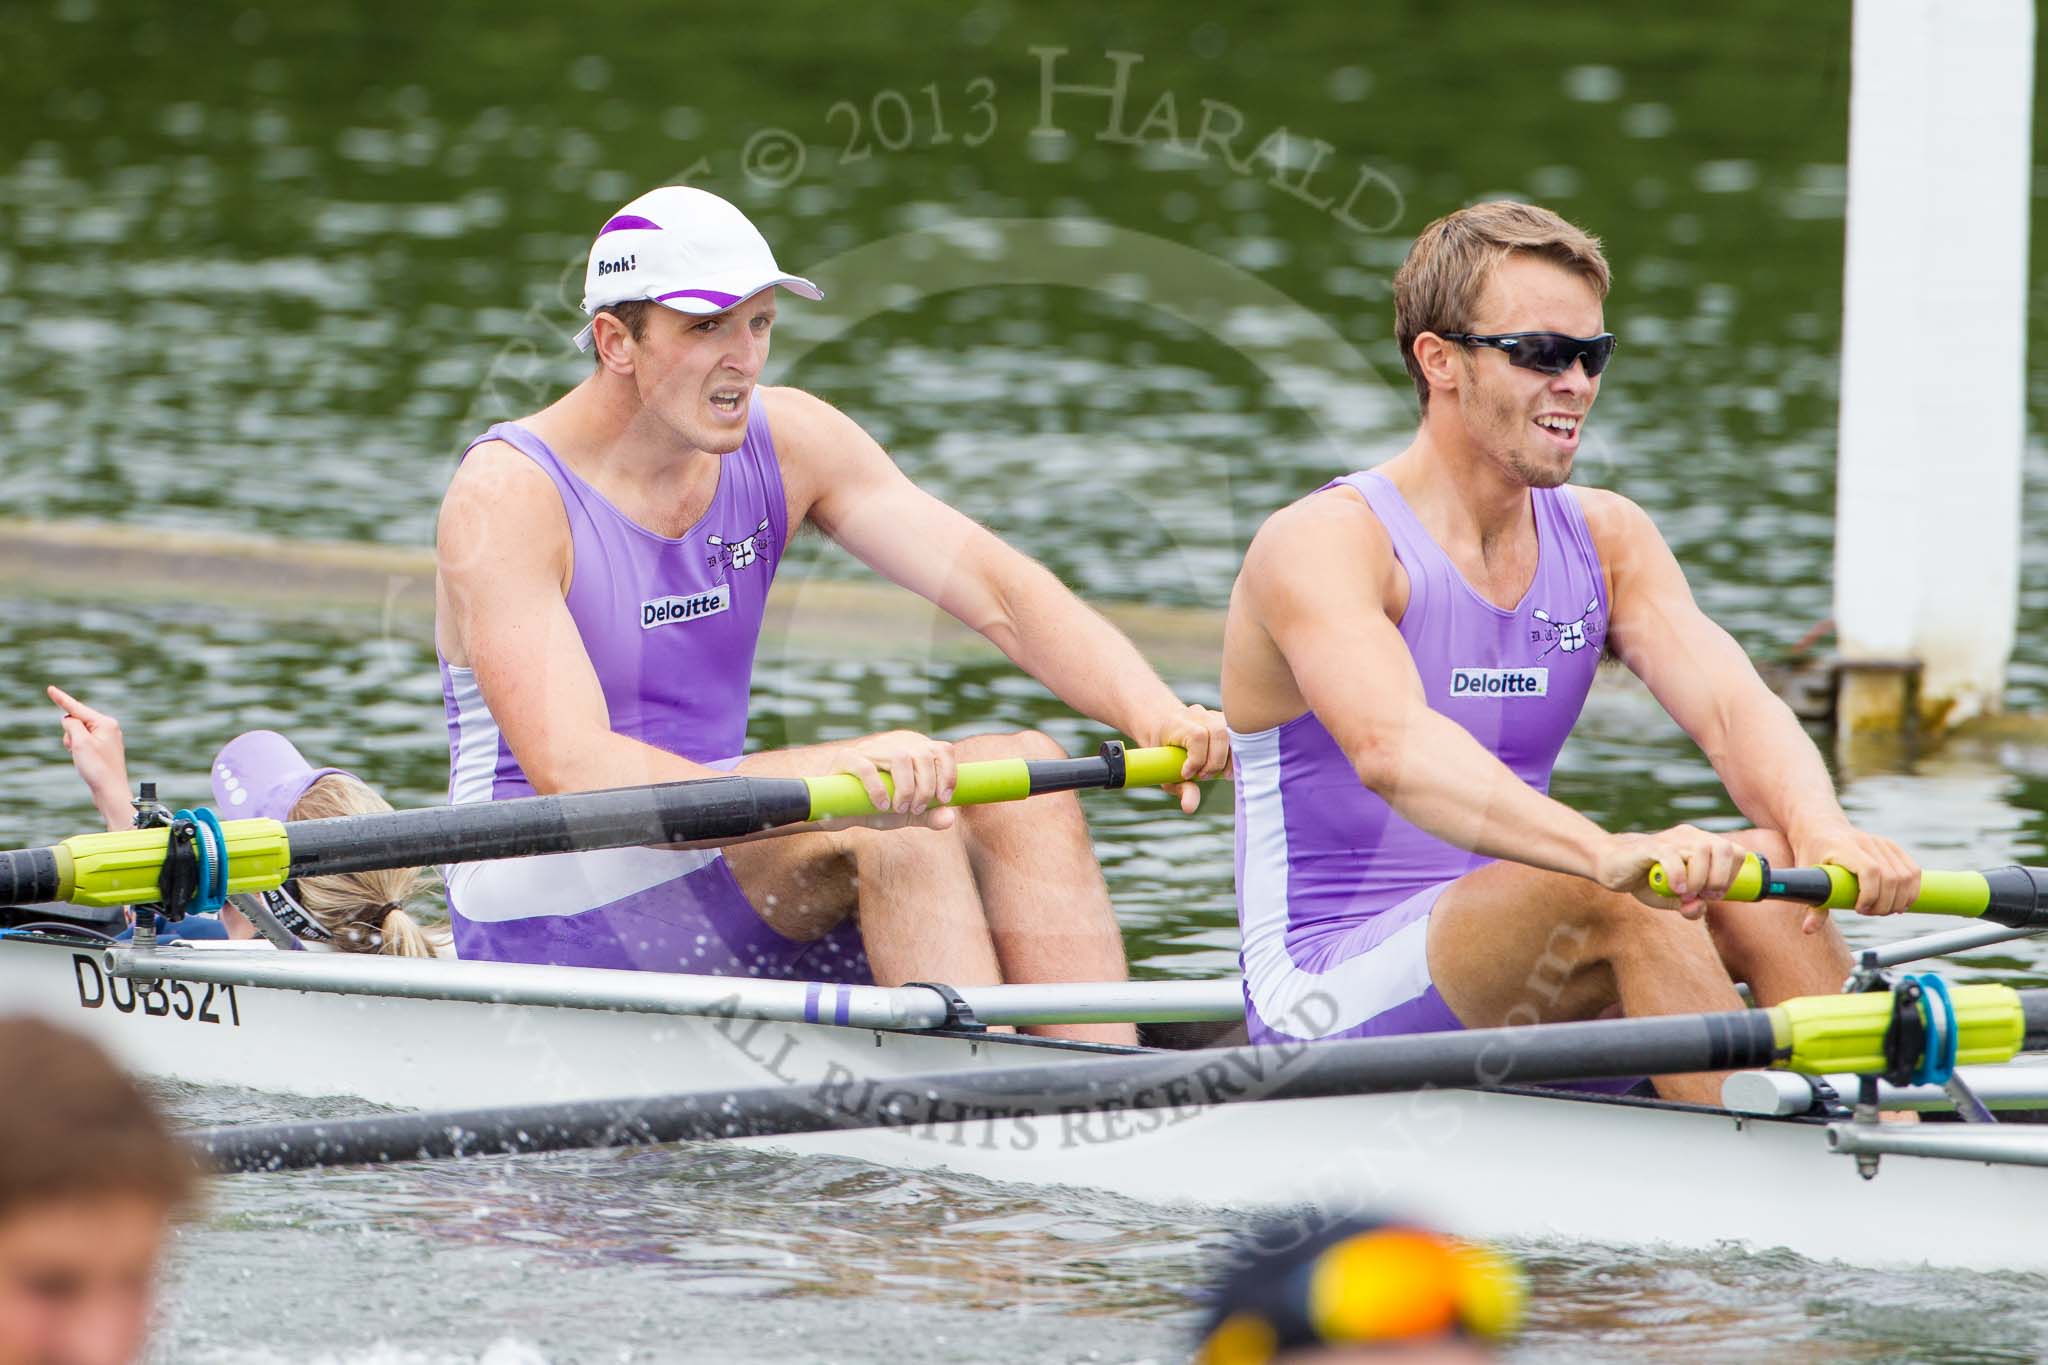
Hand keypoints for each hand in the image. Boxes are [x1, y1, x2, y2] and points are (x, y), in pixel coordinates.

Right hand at [47, 684, 132, 829]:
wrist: (110, 791)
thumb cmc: (97, 767)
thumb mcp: (80, 742)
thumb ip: (72, 725)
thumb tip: (69, 719)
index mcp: (106, 723)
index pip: (78, 708)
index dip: (62, 699)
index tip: (50, 688)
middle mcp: (109, 728)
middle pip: (76, 723)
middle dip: (70, 735)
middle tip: (78, 751)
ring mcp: (106, 739)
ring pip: (77, 735)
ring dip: (73, 744)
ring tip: (83, 759)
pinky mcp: (103, 749)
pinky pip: (82, 744)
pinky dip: (77, 751)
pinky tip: (85, 763)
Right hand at [821, 730, 957, 827]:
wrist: (835, 812)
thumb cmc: (873, 808)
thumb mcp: (906, 815)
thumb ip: (928, 815)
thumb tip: (949, 819)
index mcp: (912, 750)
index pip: (941, 749)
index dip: (949, 773)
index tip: (944, 799)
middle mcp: (893, 744)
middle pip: (922, 755)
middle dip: (926, 787)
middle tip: (917, 809)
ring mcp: (869, 748)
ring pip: (899, 757)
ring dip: (906, 788)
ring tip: (900, 809)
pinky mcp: (846, 757)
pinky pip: (866, 767)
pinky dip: (878, 789)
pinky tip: (882, 806)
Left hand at [1137, 703, 1230, 813]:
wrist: (1164, 727)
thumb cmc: (1164, 754)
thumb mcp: (1166, 774)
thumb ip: (1181, 789)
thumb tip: (1190, 808)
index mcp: (1177, 724)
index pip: (1197, 736)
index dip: (1197, 759)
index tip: (1188, 775)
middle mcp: (1197, 715)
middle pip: (1219, 732)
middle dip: (1216, 761)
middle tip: (1205, 776)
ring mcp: (1212, 715)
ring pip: (1232, 732)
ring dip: (1230, 758)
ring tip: (1220, 773)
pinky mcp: (1224, 719)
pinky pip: (1238, 735)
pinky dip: (1236, 753)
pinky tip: (1229, 765)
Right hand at [1594, 824, 1750, 918]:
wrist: (1611, 865)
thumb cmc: (1645, 880)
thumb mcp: (1672, 899)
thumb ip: (1691, 906)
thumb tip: (1699, 907)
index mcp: (1700, 844)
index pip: (1734, 852)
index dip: (1732, 875)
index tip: (1715, 894)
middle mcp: (1689, 837)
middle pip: (1723, 848)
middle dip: (1720, 878)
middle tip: (1705, 894)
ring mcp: (1670, 839)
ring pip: (1701, 852)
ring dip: (1699, 879)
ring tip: (1685, 893)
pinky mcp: (1650, 847)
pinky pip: (1672, 857)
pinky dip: (1678, 876)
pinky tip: (1673, 888)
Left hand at [1788, 821, 1920, 933]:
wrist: (1819, 827)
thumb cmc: (1811, 853)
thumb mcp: (1806, 876)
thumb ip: (1812, 903)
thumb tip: (1808, 930)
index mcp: (1844, 848)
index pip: (1871, 871)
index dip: (1871, 895)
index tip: (1859, 909)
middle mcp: (1866, 842)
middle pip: (1892, 877)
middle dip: (1885, 903)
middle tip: (1870, 913)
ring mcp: (1881, 843)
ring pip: (1906, 876)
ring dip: (1900, 900)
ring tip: (1883, 910)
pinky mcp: (1892, 847)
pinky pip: (1913, 870)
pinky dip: (1912, 890)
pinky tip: (1900, 903)